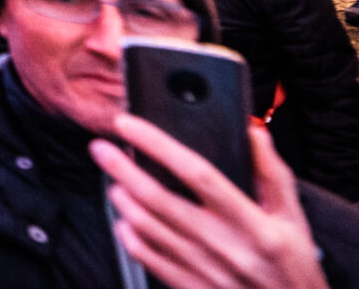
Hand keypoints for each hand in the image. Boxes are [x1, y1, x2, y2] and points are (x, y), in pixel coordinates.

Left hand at [93, 116, 327, 288]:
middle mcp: (225, 247)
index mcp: (252, 224)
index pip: (197, 173)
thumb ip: (272, 173)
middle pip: (159, 199)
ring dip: (123, 200)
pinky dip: (130, 237)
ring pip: (147, 228)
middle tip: (100, 148)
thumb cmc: (294, 267)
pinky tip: (124, 221)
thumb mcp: (294, 219)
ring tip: (114, 180)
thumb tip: (251, 131)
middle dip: (122, 169)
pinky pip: (148, 260)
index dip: (157, 145)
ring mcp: (205, 271)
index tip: (128, 125)